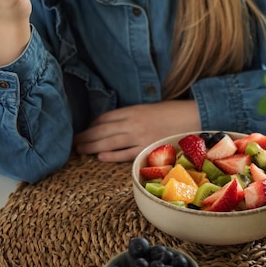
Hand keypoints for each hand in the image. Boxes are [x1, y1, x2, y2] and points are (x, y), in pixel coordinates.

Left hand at [73, 100, 200, 161]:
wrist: (193, 117)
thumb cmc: (171, 113)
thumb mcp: (148, 109)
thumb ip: (131, 116)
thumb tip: (113, 124)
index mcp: (133, 110)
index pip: (105, 117)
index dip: (92, 125)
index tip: (84, 130)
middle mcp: (133, 122)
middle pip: (103, 129)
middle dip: (86, 136)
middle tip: (72, 142)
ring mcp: (140, 135)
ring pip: (109, 141)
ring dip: (92, 145)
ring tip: (80, 150)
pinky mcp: (147, 148)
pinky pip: (125, 153)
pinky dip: (111, 155)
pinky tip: (100, 156)